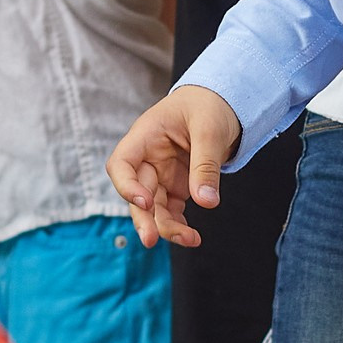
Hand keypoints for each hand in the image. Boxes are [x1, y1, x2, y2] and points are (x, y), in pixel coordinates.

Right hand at [108, 85, 242, 249]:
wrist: (221, 102)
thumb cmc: (209, 106)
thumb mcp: (210, 129)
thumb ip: (205, 164)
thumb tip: (206, 202)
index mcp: (146, 136)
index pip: (121, 164)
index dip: (126, 185)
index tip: (144, 201)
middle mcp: (147, 158)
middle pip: (135, 193)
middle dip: (144, 218)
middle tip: (152, 240)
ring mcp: (160, 174)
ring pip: (153, 208)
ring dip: (166, 227)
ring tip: (190, 240)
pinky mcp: (175, 186)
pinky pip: (170, 210)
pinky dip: (179, 225)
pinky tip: (192, 237)